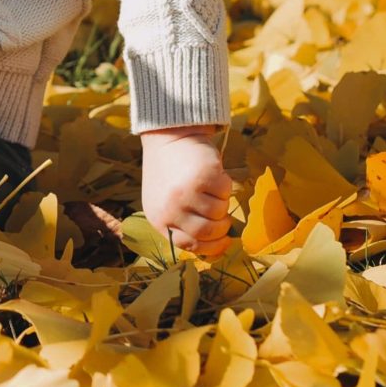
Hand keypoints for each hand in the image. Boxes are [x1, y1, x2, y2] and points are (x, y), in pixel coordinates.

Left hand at [141, 125, 234, 257]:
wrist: (167, 138)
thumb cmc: (169, 174)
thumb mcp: (165, 203)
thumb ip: (182, 224)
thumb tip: (215, 247)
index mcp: (160, 219)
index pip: (190, 244)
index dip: (212, 247)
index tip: (225, 241)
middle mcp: (171, 208)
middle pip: (208, 232)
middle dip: (222, 228)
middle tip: (225, 218)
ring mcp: (187, 192)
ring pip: (219, 212)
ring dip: (223, 204)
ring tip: (214, 193)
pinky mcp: (203, 175)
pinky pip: (225, 192)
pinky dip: (225, 186)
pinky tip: (215, 177)